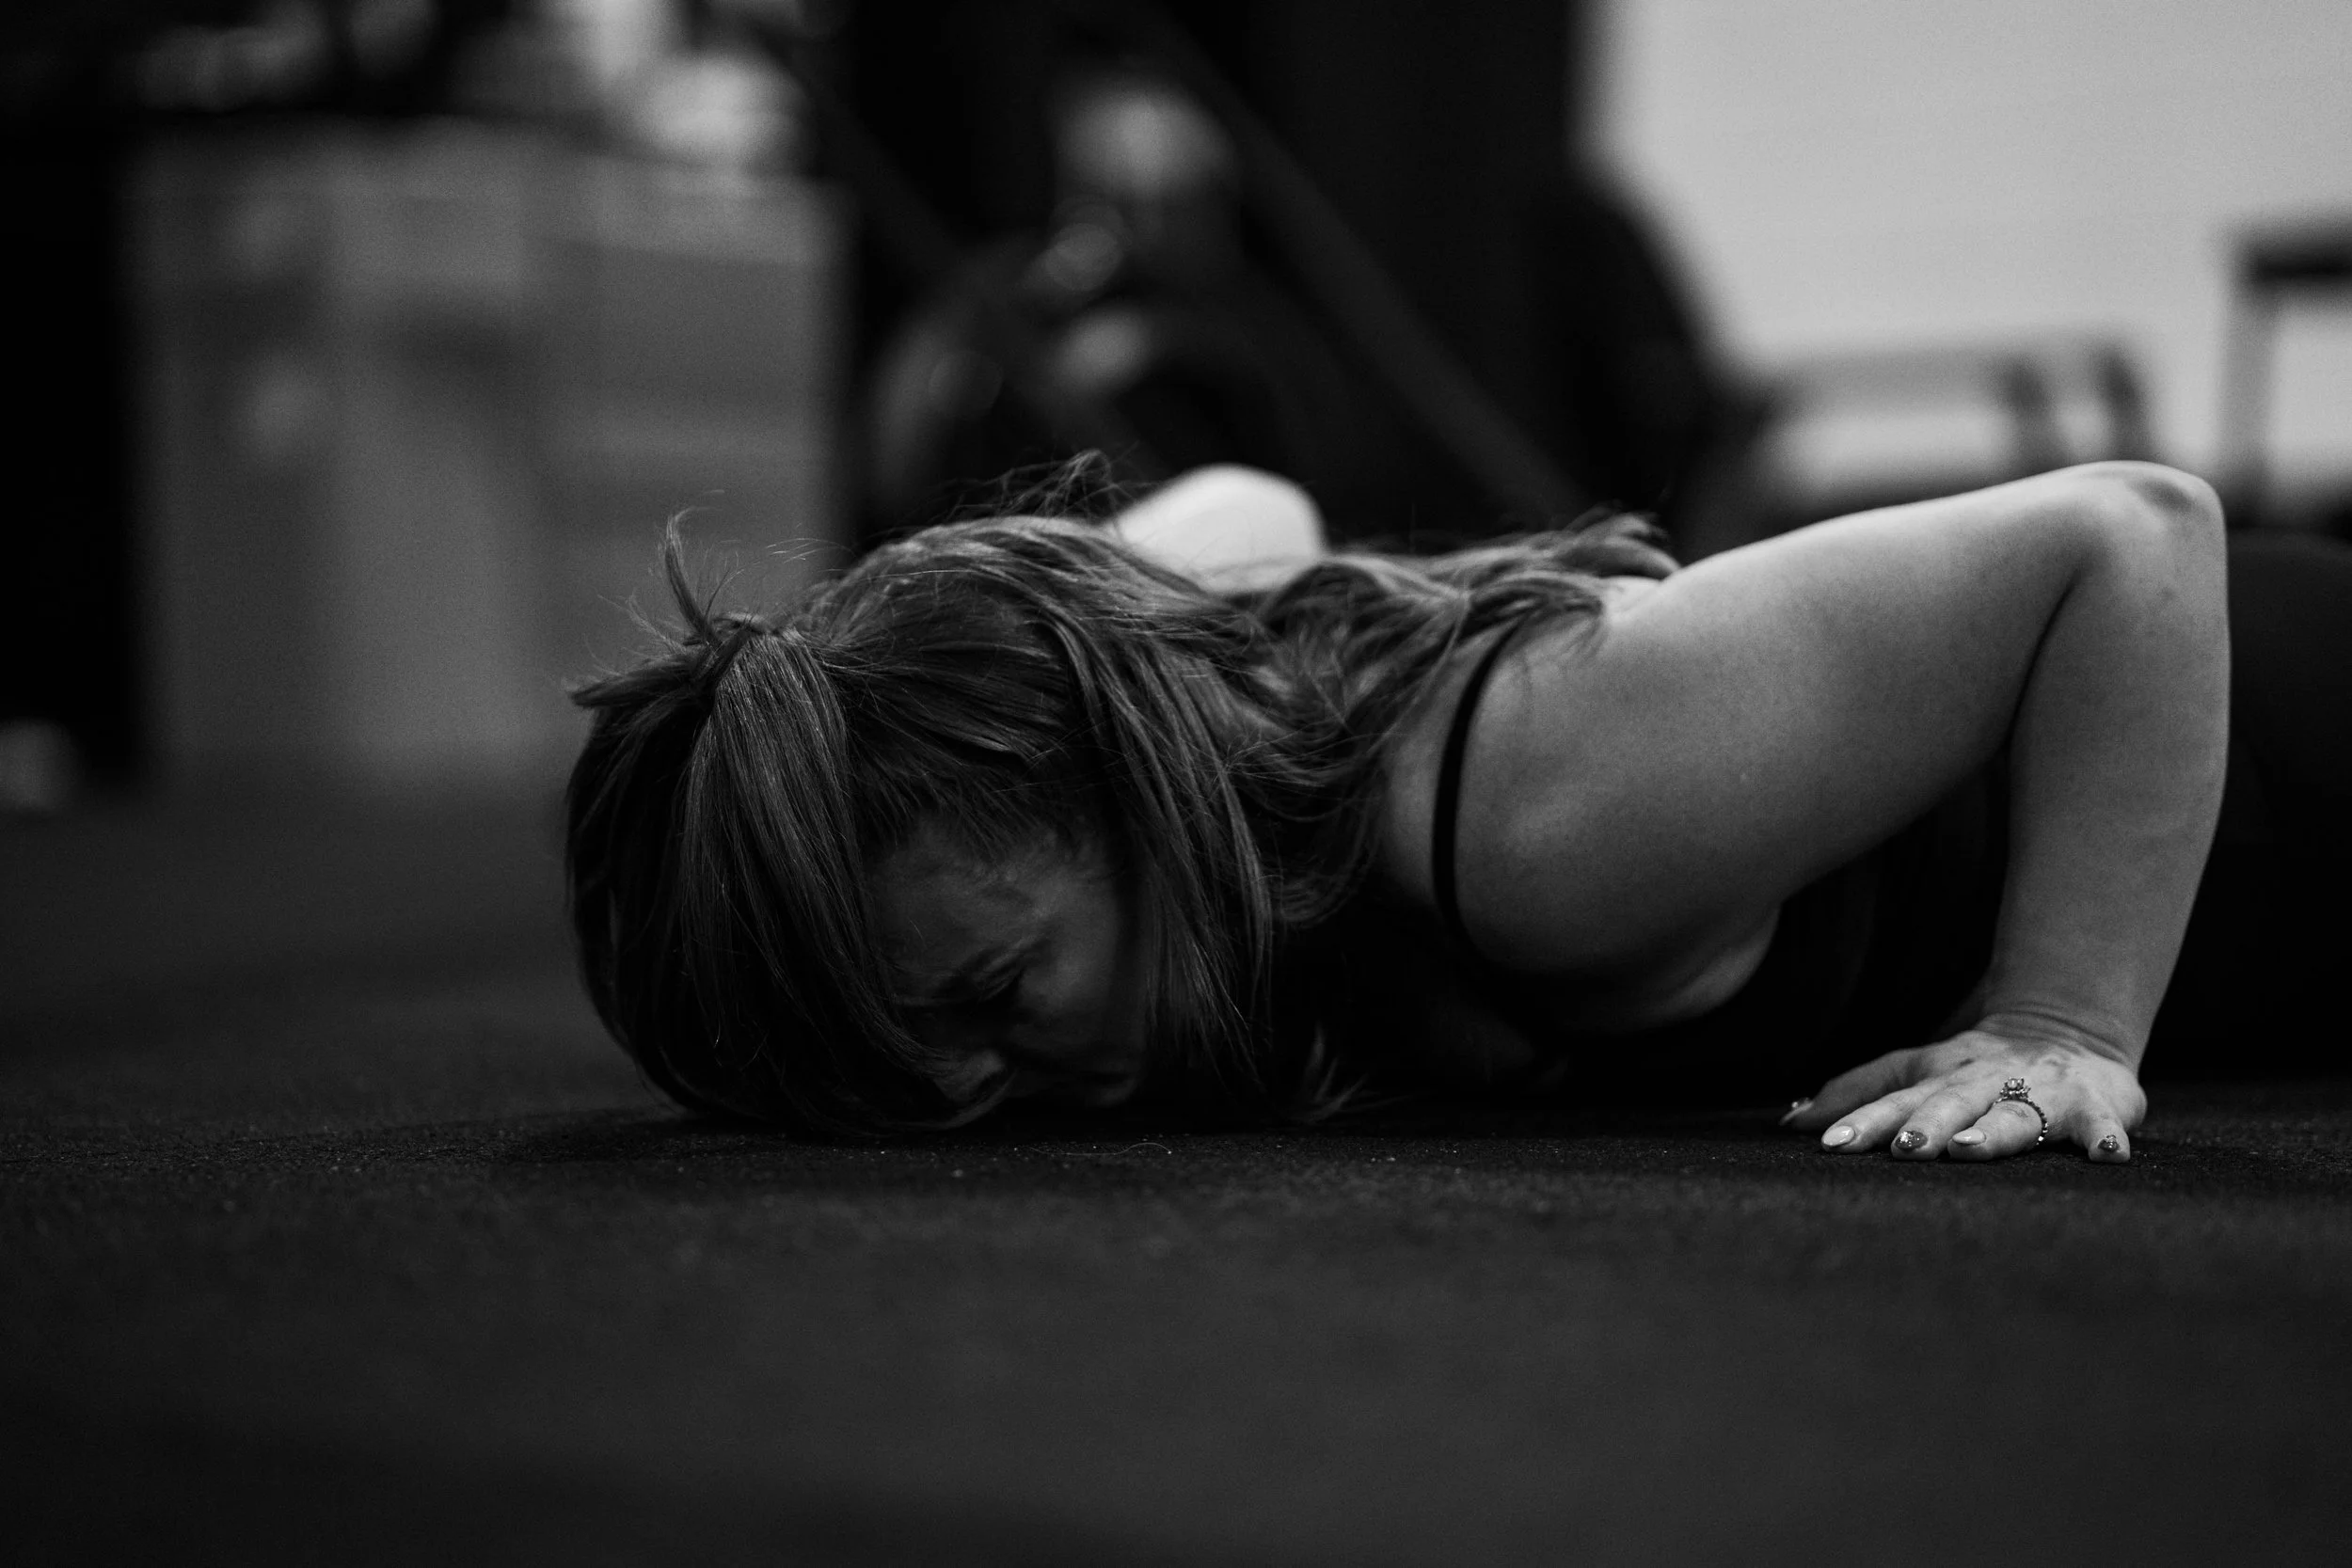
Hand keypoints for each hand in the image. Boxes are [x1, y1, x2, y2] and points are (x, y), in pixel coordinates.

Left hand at [1782, 1023, 2146, 1161]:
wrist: (2071, 1029)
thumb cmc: (1978, 1066)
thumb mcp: (1917, 1070)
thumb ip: (1859, 1093)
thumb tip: (1793, 1122)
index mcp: (1942, 1075)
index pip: (1896, 1096)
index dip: (1864, 1119)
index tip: (1832, 1146)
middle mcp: (1987, 1082)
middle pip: (1951, 1102)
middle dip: (1926, 1124)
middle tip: (1903, 1147)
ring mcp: (2042, 1093)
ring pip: (2016, 1114)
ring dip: (1994, 1131)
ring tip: (1970, 1150)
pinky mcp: (2095, 1107)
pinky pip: (2102, 1125)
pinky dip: (2107, 1139)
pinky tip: (2108, 1157)